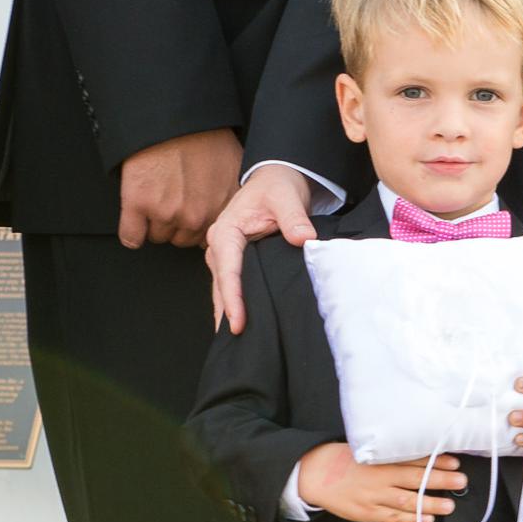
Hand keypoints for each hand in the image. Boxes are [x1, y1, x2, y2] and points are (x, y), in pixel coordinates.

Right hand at [116, 127, 240, 248]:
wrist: (170, 114)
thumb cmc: (201, 131)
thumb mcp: (231, 163)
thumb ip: (228, 191)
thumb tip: (226, 202)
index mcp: (221, 206)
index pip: (207, 236)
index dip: (195, 222)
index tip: (188, 211)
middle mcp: (196, 215)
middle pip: (182, 239)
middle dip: (175, 223)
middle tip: (170, 198)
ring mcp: (167, 213)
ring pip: (158, 236)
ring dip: (153, 223)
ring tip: (154, 196)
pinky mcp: (139, 206)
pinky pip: (132, 236)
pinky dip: (131, 231)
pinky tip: (134, 219)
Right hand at [206, 163, 317, 333]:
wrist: (274, 179)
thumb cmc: (277, 187)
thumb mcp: (287, 197)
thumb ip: (294, 218)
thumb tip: (303, 238)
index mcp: (227, 230)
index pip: (228, 270)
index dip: (233, 298)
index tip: (238, 322)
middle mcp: (220, 244)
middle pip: (221, 285)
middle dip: (226, 313)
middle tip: (237, 341)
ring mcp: (224, 254)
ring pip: (222, 288)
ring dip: (227, 311)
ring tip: (236, 341)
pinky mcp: (233, 259)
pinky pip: (230, 285)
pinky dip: (233, 303)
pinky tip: (240, 324)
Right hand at [296, 442, 465, 521]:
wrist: (314, 475)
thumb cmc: (341, 461)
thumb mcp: (365, 451)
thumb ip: (389, 454)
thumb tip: (418, 454)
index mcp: (379, 460)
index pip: (413, 460)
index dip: (435, 462)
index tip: (454, 462)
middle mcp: (379, 478)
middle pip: (416, 480)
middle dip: (441, 481)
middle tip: (460, 481)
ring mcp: (374, 497)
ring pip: (408, 502)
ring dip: (431, 504)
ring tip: (450, 505)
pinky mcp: (368, 513)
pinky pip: (394, 518)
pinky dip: (412, 520)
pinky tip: (427, 519)